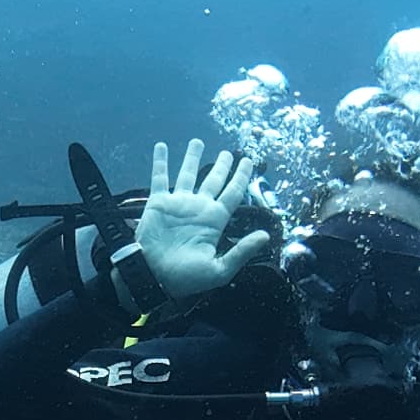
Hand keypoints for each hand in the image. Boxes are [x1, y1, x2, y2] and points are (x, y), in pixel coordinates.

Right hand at [124, 138, 273, 303]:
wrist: (154, 276)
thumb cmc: (187, 278)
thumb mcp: (220, 270)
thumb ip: (242, 252)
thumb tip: (265, 236)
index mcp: (215, 221)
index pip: (233, 193)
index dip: (241, 177)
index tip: (249, 161)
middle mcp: (198, 208)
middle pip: (214, 180)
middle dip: (222, 166)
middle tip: (228, 152)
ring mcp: (178, 204)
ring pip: (188, 173)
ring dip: (192, 157)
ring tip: (197, 141)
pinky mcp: (158, 203)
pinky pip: (159, 177)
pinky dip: (160, 161)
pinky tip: (161, 146)